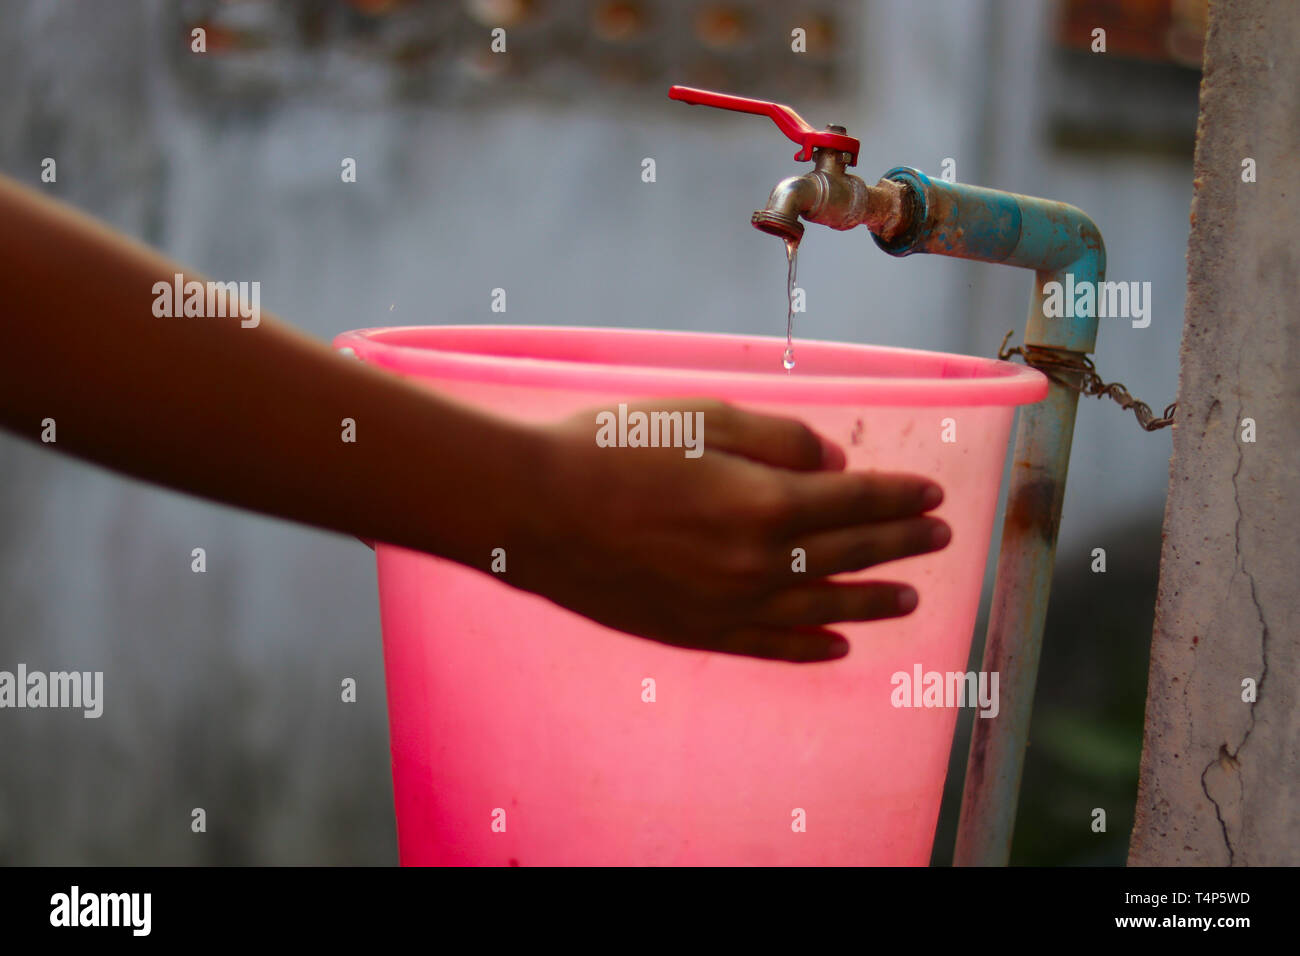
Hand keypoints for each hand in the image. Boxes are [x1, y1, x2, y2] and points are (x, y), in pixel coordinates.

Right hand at [504, 399, 950, 662]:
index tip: (933, 494)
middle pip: (849, 555)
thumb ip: (778, 439)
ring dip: (871, 602)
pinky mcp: (695, 633)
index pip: (856, 502)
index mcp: (764, 503)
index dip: (899, 496)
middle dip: (901, 543)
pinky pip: (769, 647)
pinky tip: (836, 646)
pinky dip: (809, 647)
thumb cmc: (612, 448)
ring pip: (821, 609)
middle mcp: (758, 564)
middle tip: (938, 538)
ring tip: (910, 598)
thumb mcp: (701, 417)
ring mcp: (728, 607)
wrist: (534, 510)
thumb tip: (835, 463)